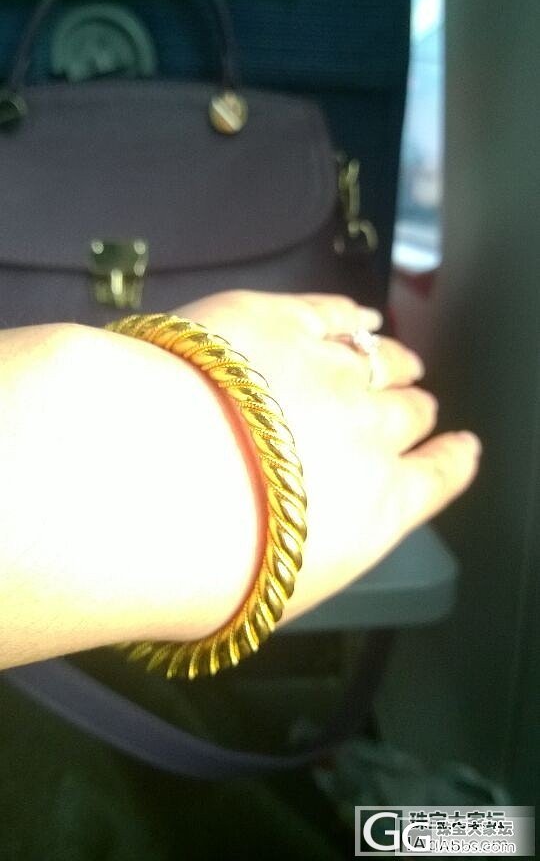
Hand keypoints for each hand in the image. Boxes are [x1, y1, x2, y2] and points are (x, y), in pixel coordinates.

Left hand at [173, 290, 481, 622]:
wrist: (155, 482)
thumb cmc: (210, 568)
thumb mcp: (282, 589)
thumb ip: (320, 548)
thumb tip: (312, 536)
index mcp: (379, 505)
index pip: (437, 475)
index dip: (451, 457)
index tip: (462, 445)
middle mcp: (369, 431)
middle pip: (409, 412)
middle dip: (408, 411)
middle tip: (401, 408)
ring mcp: (327, 369)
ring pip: (381, 359)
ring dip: (393, 362)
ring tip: (397, 360)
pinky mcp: (278, 320)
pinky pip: (334, 312)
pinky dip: (353, 316)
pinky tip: (360, 317)